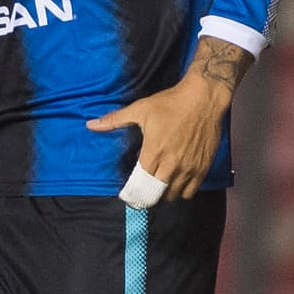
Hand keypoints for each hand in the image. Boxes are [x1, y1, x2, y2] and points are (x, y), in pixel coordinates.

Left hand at [86, 41, 251, 200]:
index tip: (128, 194)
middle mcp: (172, 164)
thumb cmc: (170, 103)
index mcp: (154, 152)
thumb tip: (90, 125)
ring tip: (160, 185)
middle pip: (156, 194)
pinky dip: (183, 191)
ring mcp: (189, 167)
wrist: (203, 97)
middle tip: (143, 192)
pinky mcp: (203, 167)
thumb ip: (115, 120)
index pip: (140, 184)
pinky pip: (191, 191)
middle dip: (147, 195)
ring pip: (174, 195)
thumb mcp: (140, 109)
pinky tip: (177, 181)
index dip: (133, 191)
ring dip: (164, 194)